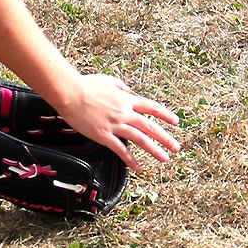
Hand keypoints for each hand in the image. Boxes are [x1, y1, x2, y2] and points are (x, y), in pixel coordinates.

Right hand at [59, 74, 181, 170]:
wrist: (71, 93)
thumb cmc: (86, 85)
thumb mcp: (108, 80)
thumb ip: (120, 86)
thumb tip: (128, 90)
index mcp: (127, 99)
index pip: (152, 108)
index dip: (166, 115)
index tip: (176, 122)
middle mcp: (125, 113)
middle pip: (150, 127)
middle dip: (166, 138)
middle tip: (176, 147)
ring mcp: (115, 125)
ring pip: (140, 139)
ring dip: (154, 150)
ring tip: (164, 158)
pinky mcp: (104, 135)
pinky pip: (120, 149)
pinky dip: (130, 159)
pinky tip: (137, 166)